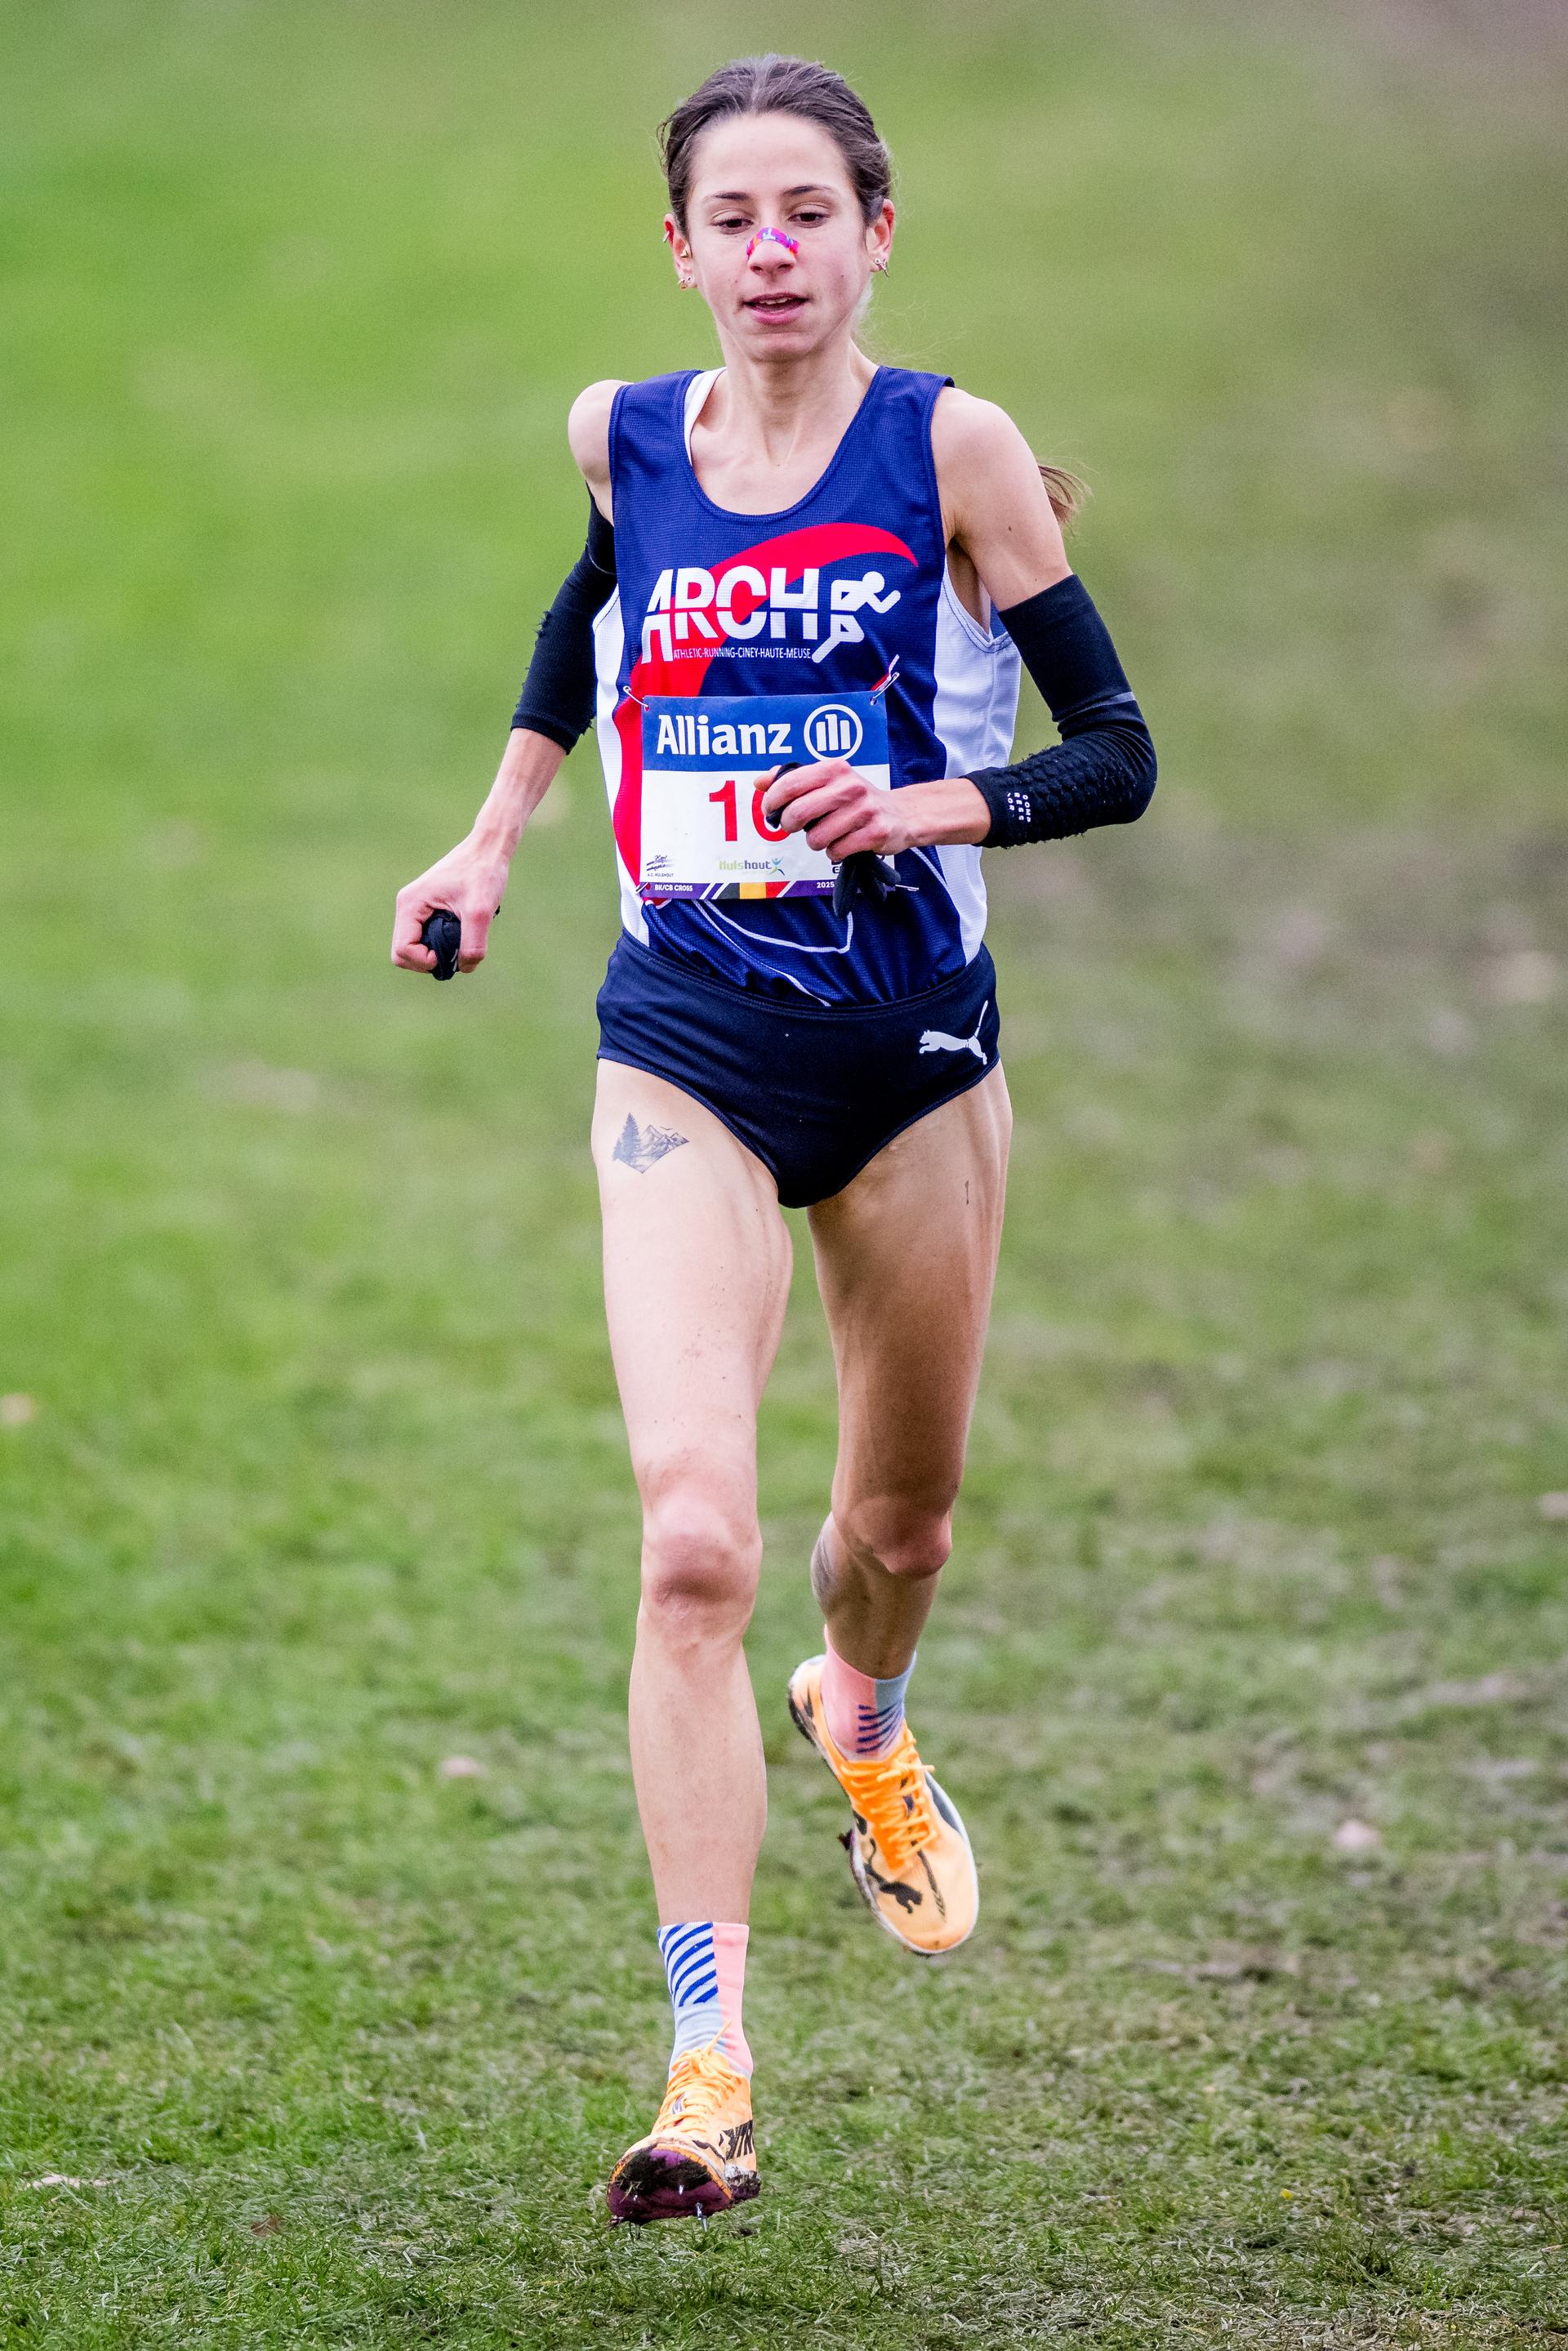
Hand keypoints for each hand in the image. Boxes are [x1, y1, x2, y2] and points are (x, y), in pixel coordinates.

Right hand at [391, 840, 509, 974]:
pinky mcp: (427, 910)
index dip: (425, 961)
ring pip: (414, 949)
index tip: (451, 952)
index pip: (403, 951)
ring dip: (435, 954)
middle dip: (428, 961)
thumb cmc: (483, 873)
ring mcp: (416, 909)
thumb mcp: (480, 911)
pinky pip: (425, 939)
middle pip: (403, 954)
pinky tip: (461, 934)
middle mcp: (407, 907)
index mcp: (410, 905)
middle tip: (457, 952)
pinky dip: (441, 945)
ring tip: (461, 942)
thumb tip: (464, 967)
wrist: (488, 849)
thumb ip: (473, 943)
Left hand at [759, 759, 921, 861]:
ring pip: (816, 838)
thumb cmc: (855, 799)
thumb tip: (759, 781)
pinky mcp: (875, 833)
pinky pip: (837, 851)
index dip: (772, 801)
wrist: (900, 814)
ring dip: (816, 842)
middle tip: (796, 826)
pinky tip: (844, 844)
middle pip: (798, 813)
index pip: (790, 783)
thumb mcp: (827, 781)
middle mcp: (850, 786)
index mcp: (835, 768)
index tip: (770, 811)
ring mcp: (865, 810)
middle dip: (790, 825)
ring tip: (829, 835)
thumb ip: (793, 779)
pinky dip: (835, 853)